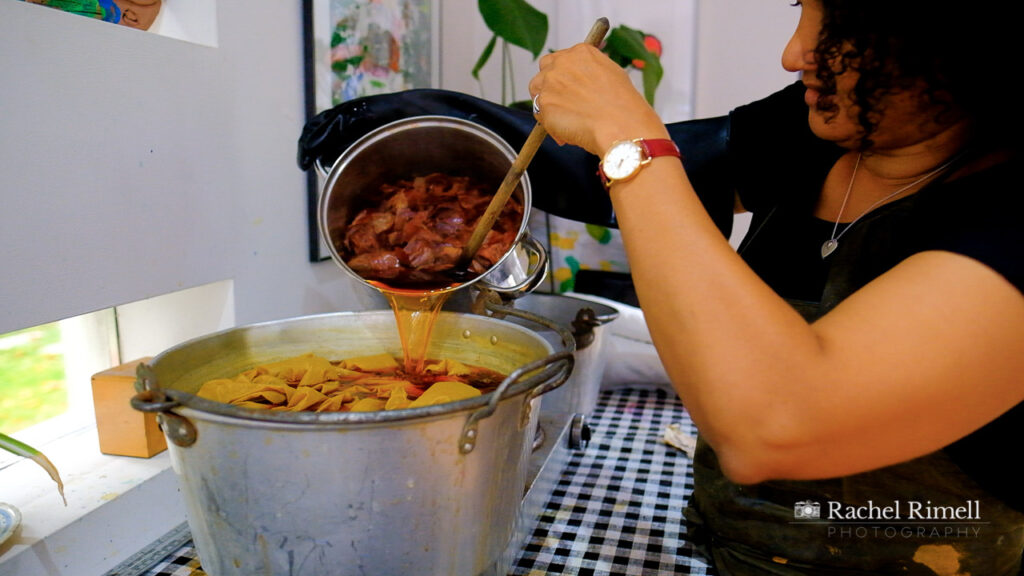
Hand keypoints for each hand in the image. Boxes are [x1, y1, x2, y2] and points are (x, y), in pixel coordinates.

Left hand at [528, 44, 667, 156]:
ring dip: (547, 103)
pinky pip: (540, 113)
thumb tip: (581, 80)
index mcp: (581, 52)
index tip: (568, 88)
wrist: (620, 126)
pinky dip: (550, 123)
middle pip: (544, 70)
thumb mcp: (612, 75)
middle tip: (563, 103)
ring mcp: (550, 82)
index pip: (561, 58)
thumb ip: (590, 72)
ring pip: (537, 90)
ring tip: (566, 119)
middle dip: (550, 85)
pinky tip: (567, 131)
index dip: (563, 75)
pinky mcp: (543, 103)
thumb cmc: (623, 106)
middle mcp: (563, 62)